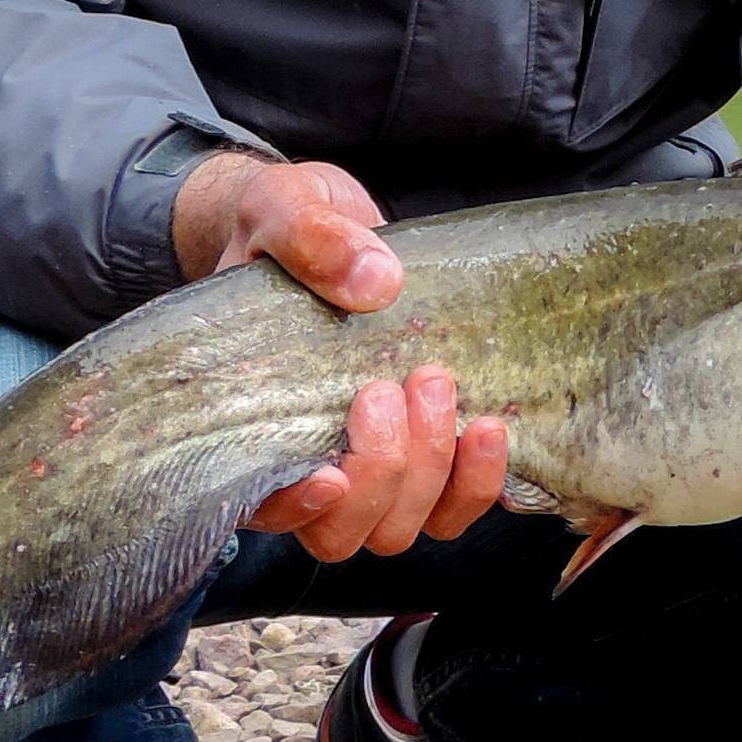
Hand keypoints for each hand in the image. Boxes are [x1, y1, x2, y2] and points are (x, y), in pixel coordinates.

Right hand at [176, 150, 513, 558]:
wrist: (331, 224)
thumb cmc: (285, 227)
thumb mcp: (282, 209)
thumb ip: (311, 241)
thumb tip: (376, 282)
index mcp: (251, 424)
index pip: (261, 507)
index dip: (294, 509)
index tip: (330, 474)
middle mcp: (310, 462)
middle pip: (342, 532)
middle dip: (381, 472)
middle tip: (396, 385)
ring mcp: (374, 466)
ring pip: (403, 526)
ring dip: (434, 470)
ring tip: (439, 383)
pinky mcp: (430, 453)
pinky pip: (456, 504)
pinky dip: (480, 480)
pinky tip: (490, 426)